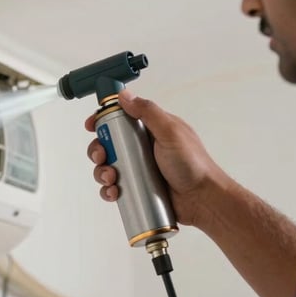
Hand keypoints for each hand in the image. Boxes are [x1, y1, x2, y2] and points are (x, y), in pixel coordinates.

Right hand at [85, 89, 232, 226]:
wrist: (203, 200)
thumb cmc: (194, 165)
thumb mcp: (171, 132)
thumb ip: (148, 112)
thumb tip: (125, 96)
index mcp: (150, 130)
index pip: (120, 119)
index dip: (103, 120)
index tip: (92, 125)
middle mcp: (141, 148)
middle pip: (108, 144)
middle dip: (98, 150)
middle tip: (101, 156)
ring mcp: (138, 169)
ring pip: (107, 166)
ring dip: (101, 172)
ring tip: (111, 178)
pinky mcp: (136, 188)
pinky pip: (113, 187)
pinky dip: (108, 190)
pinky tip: (113, 192)